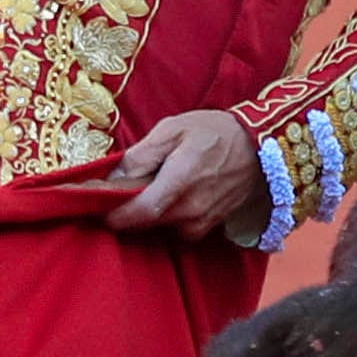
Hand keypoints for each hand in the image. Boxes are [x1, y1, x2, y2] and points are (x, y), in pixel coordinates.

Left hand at [104, 108, 268, 237]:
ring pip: (160, 227)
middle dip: (125, 211)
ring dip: (147, 214)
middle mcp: (190, 209)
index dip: (113, 214)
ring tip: (147, 189)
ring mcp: (202, 221)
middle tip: (114, 193)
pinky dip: (167, 216)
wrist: (261, 147)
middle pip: (144, 222)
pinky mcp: (210, 226)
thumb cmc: (215, 131)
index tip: (95, 206)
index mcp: (179, 182)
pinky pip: (178, 228)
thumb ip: (142, 153)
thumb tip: (115, 175)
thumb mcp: (174, 128)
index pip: (139, 212)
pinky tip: (170, 196)